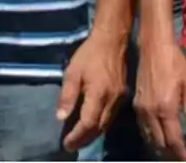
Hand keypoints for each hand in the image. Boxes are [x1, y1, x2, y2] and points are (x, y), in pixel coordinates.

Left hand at [56, 31, 128, 151]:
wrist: (113, 39)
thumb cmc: (90, 54)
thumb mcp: (73, 72)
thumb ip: (67, 96)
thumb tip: (61, 117)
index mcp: (98, 94)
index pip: (88, 123)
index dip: (77, 136)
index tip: (66, 143)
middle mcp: (112, 99)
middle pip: (99, 127)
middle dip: (85, 139)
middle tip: (72, 145)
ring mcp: (120, 98)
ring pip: (107, 123)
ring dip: (94, 134)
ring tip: (81, 139)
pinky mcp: (124, 94)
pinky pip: (112, 116)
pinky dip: (102, 124)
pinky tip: (94, 125)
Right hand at [134, 39, 185, 161]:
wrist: (153, 47)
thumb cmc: (176, 63)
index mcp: (166, 109)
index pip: (174, 140)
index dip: (181, 154)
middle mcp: (151, 113)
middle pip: (160, 143)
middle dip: (170, 155)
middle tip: (180, 159)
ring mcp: (141, 110)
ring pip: (149, 138)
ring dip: (160, 149)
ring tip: (170, 155)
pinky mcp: (135, 105)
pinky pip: (142, 129)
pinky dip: (150, 138)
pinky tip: (157, 140)